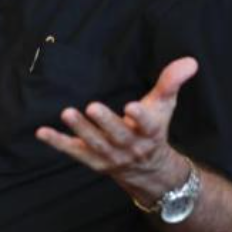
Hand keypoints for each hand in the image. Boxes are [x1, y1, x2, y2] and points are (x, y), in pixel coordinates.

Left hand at [36, 57, 197, 189]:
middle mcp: (130, 146)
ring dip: (80, 129)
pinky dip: (57, 142)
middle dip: (105, 122)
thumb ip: (171, 82)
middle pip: (118, 135)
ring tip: (67, 112)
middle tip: (92, 106)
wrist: (149, 171)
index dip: (141, 116)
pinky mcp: (91, 159)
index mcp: (149, 132)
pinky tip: (41, 132)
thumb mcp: (164, 106)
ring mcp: (109, 156)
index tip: (133, 106)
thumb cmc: (154, 130)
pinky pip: (73, 151)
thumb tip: (190, 61)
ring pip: (94, 143)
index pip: (147, 125)